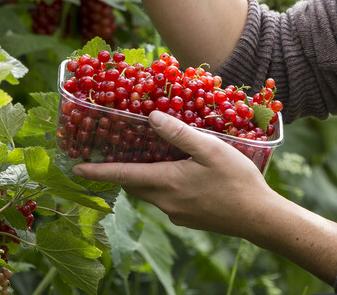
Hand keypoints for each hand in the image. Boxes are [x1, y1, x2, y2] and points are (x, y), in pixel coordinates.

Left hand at [73, 110, 276, 237]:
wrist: (260, 218)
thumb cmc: (237, 180)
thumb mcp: (211, 149)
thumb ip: (180, 133)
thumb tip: (153, 117)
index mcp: (167, 182)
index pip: (123, 175)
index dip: (98, 171)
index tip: (76, 169)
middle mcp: (166, 202)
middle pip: (135, 185)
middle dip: (121, 172)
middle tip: (111, 156)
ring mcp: (177, 213)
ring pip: (152, 192)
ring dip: (144, 177)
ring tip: (147, 158)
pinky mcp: (189, 219)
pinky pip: (167, 200)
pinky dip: (163, 185)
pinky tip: (180, 174)